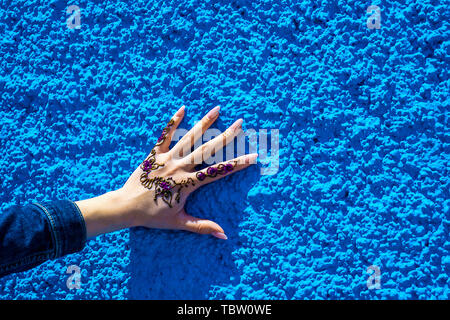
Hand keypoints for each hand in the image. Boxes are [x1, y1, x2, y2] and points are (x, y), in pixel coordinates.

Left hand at [76, 105, 257, 239]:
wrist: (125, 206)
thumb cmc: (152, 216)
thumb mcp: (178, 222)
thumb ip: (202, 226)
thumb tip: (224, 235)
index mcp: (187, 183)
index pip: (218, 172)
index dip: (237, 164)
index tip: (253, 157)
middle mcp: (180, 167)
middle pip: (207, 149)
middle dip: (226, 135)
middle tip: (240, 122)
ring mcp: (167, 158)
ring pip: (189, 137)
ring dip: (204, 123)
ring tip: (217, 109)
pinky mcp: (154, 154)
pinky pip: (165, 135)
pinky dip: (173, 122)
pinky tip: (182, 109)